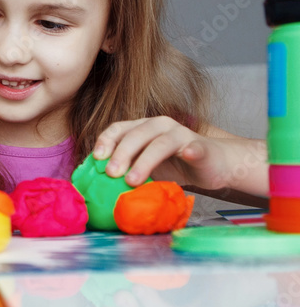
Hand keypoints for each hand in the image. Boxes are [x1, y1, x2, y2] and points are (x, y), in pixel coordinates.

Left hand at [92, 116, 256, 190]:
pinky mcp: (201, 147)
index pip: (119, 128)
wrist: (213, 165)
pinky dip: (192, 151)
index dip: (106, 141)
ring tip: (132, 181)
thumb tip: (94, 180)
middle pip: (136, 135)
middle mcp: (160, 125)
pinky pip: (196, 148)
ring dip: (144, 161)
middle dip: (120, 154)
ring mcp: (182, 134)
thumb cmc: (174, 165)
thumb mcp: (144, 165)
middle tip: (110, 173)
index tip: (95, 158)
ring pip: (160, 143)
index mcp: (142, 127)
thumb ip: (125, 166)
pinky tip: (188, 156)